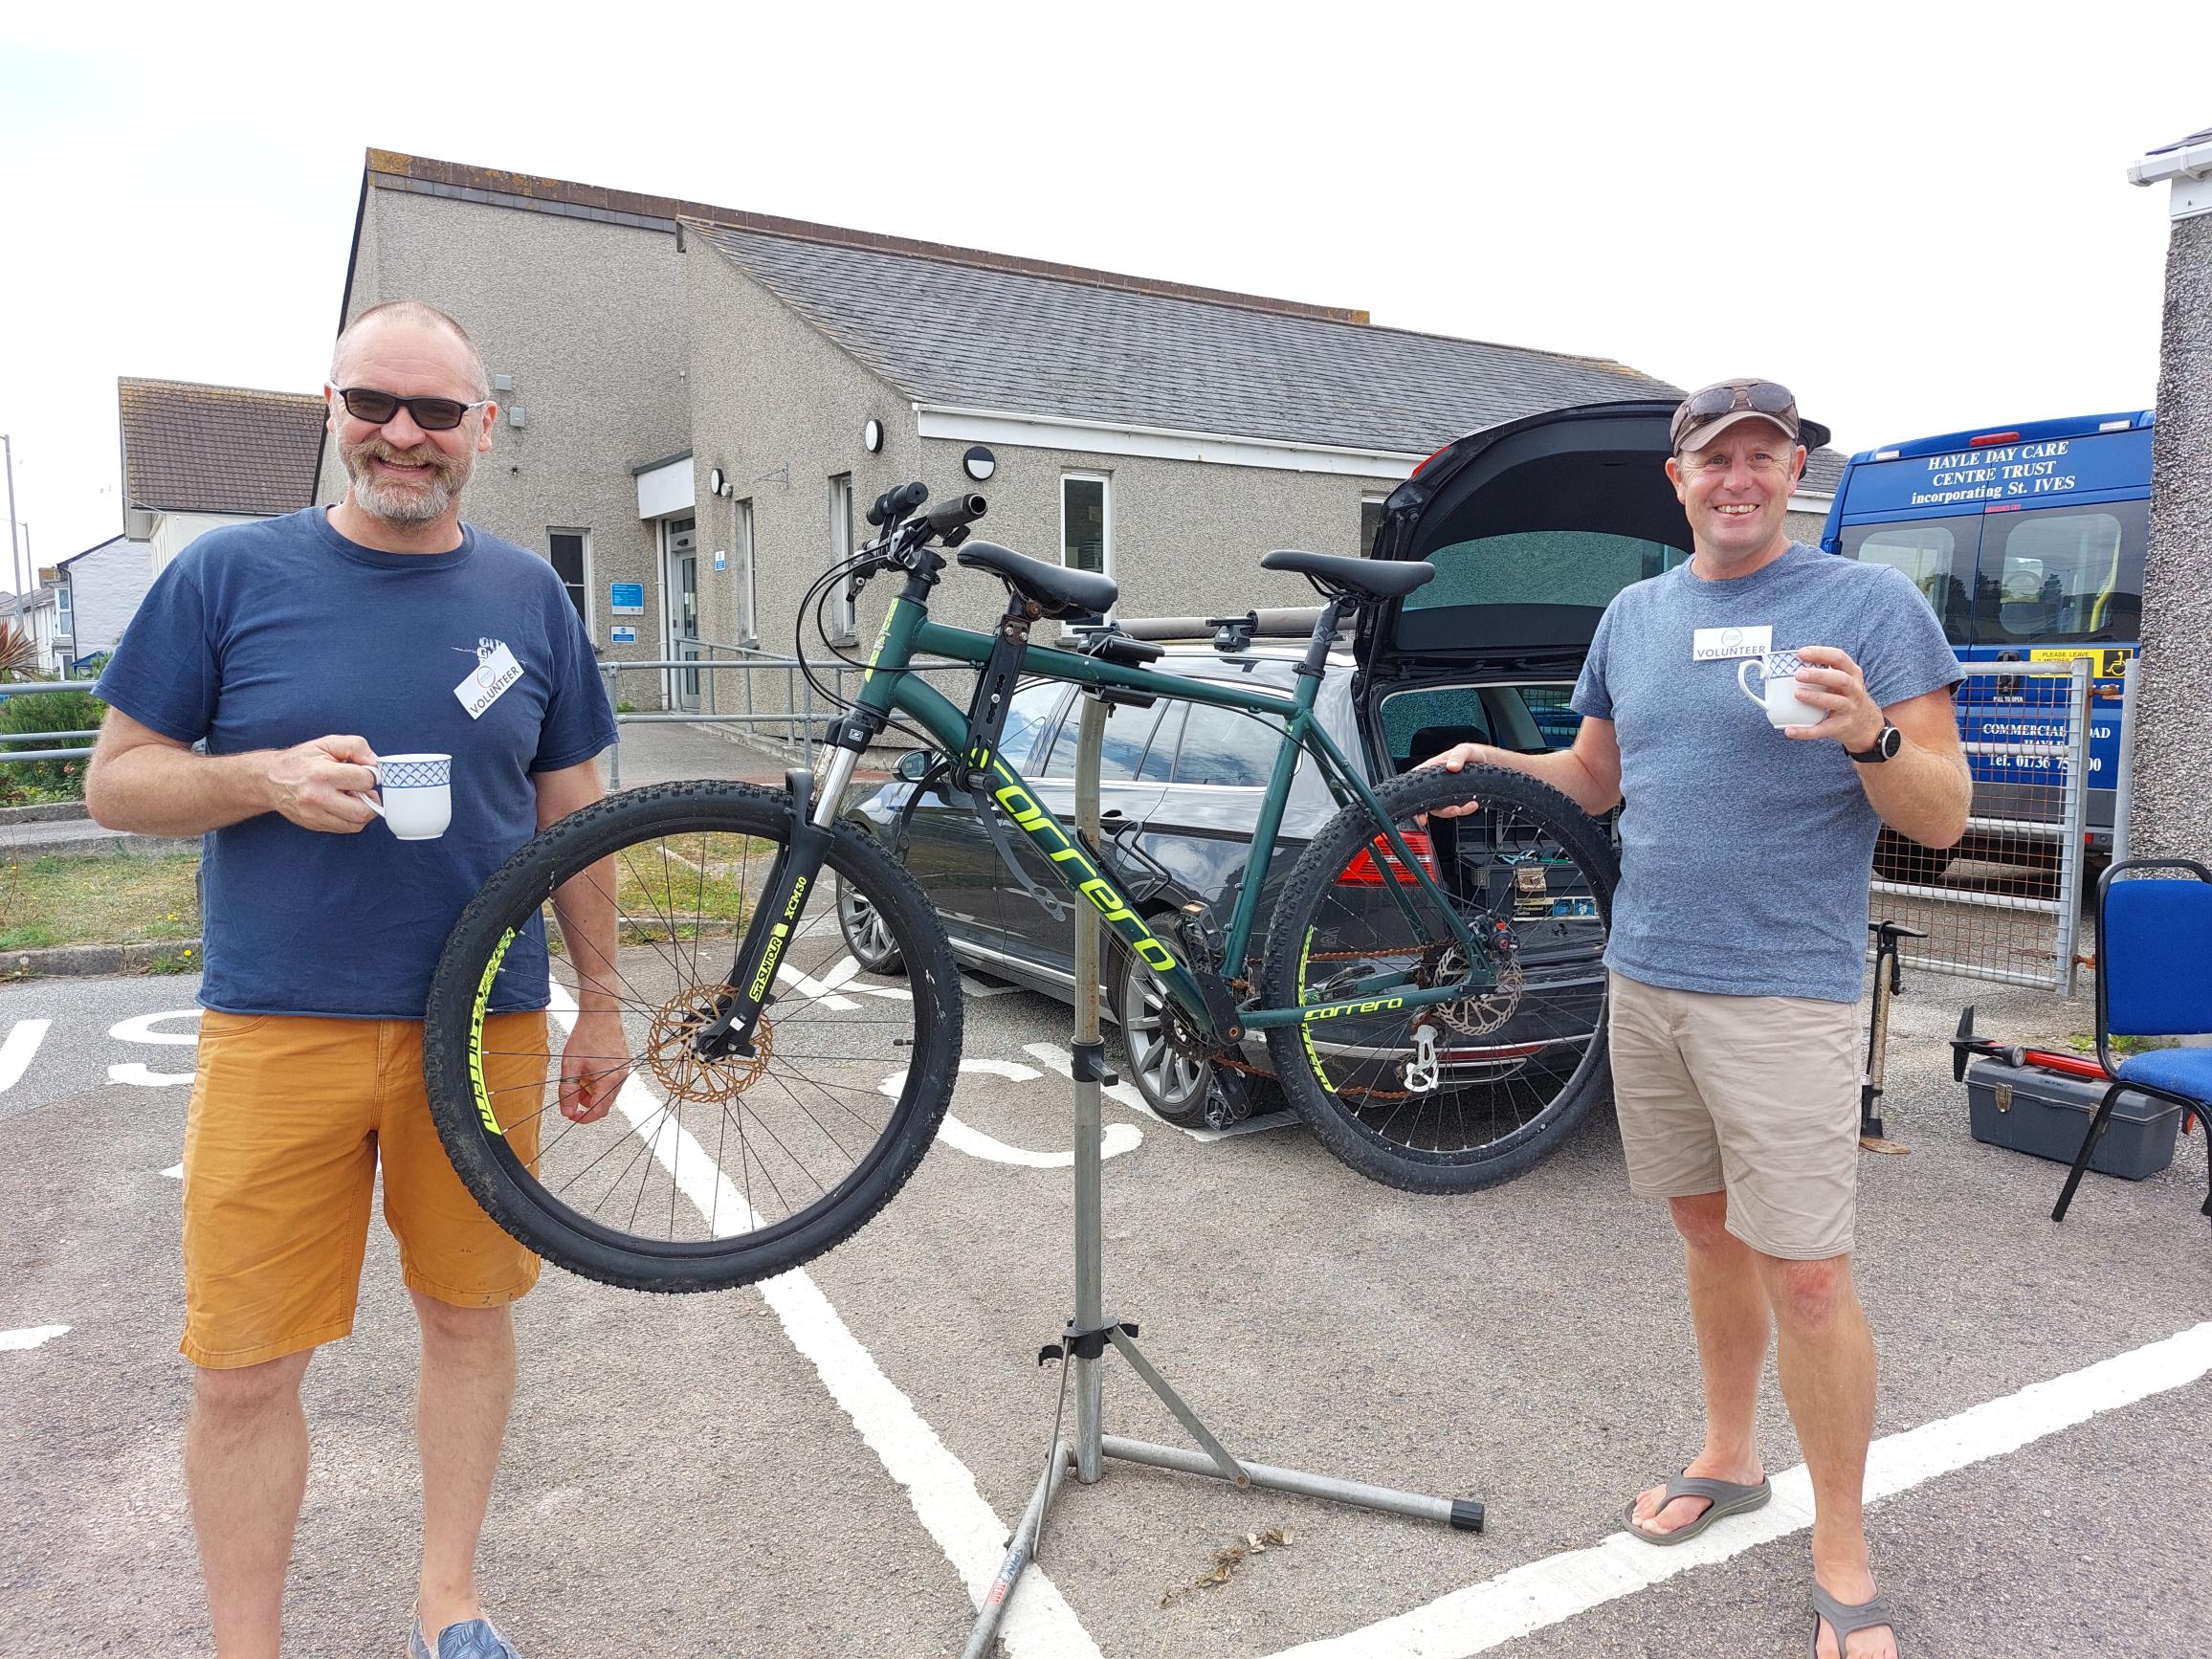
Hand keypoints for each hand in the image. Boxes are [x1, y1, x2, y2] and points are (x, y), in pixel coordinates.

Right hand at [264, 735, 381, 831]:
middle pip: (363, 811)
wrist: (269, 779)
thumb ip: (356, 747)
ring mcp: (314, 815)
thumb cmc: (302, 760)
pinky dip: (350, 818)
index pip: (364, 780)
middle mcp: (317, 797)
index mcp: (322, 774)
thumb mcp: (327, 743)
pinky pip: (345, 828)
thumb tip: (376, 763)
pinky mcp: (314, 825)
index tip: (366, 772)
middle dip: (371, 800)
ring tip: (353, 797)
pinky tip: (342, 805)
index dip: (371, 775)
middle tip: (364, 790)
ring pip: (356, 824)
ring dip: (362, 811)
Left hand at [558, 1009, 629, 1123]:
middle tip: (571, 1095)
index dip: (583, 1117)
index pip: (598, 1111)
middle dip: (586, 1104)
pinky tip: (589, 1070)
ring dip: (592, 1093)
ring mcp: (625, 1071)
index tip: (571, 1115)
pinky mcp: (624, 1064)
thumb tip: (567, 1111)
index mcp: (610, 1080)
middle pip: (604, 1104)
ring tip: (579, 1078)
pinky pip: (612, 1082)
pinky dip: (599, 1083)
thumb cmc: (586, 1036)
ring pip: (608, 1093)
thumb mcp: (570, 1065)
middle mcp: (621, 1078)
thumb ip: (567, 1091)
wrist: (601, 1014)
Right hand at [1416, 741, 1492, 820]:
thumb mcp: (1464, 750)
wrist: (1486, 761)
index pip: (1414, 786)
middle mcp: (1434, 784)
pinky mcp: (1454, 799)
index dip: (1413, 801)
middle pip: (1428, 803)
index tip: (1420, 815)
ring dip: (1454, 811)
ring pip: (1442, 809)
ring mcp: (1443, 793)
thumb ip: (1457, 756)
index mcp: (1429, 770)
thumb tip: (1452, 766)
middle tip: (1455, 809)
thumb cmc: (1470, 753)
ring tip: (1470, 805)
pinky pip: (1455, 809)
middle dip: (1442, 810)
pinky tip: (1472, 804)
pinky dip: (1464, 810)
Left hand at [1786, 646, 1886, 750]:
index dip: (1820, 653)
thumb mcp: (1842, 681)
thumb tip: (1789, 664)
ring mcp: (1850, 708)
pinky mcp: (1843, 726)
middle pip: (1840, 679)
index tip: (1801, 653)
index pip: (1839, 658)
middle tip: (1798, 674)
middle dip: (1819, 675)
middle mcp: (1854, 689)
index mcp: (1852, 674)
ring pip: (1835, 702)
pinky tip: (1790, 730)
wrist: (1867, 725)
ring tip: (1797, 694)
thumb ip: (1824, 672)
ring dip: (1815, 697)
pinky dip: (1806, 731)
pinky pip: (1823, 729)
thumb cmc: (1846, 697)